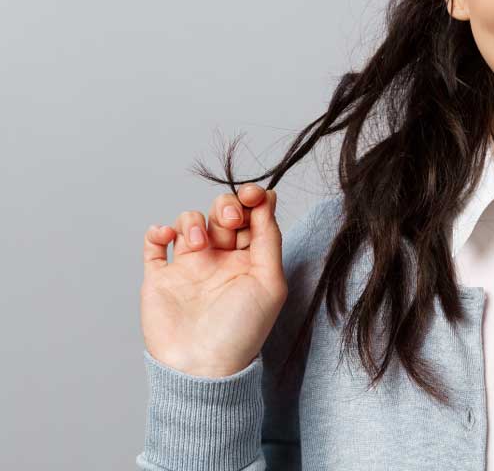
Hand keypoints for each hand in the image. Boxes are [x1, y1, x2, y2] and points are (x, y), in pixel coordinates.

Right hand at [140, 184, 286, 377]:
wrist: (201, 368)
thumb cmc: (241, 330)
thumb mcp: (269, 283)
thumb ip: (269, 240)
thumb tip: (267, 201)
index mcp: (250, 258)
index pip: (253, 215)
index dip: (253, 198)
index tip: (253, 195)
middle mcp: (221, 258)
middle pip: (222, 212)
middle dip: (226, 205)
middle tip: (229, 219)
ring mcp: (189, 266)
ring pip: (189, 221)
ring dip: (192, 220)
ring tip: (198, 242)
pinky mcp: (160, 277)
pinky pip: (154, 244)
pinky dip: (158, 231)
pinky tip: (167, 237)